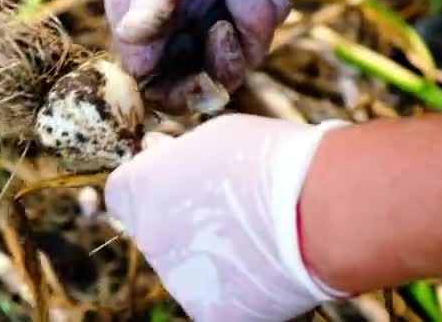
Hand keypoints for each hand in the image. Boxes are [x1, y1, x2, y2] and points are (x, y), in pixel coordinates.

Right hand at [104, 0, 291, 101]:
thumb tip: (132, 35)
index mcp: (147, 27)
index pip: (157, 85)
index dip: (176, 92)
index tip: (195, 79)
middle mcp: (183, 32)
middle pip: (209, 83)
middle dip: (224, 60)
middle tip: (223, 29)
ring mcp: (221, 20)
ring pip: (247, 54)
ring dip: (250, 17)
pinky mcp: (254, 8)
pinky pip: (270, 19)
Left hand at [104, 114, 349, 320]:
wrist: (321, 210)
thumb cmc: (271, 159)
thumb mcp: (213, 138)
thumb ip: (178, 157)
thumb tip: (164, 160)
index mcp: (141, 189)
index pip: (121, 193)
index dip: (147, 187)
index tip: (173, 183)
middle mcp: (149, 237)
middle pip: (154, 231)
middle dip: (179, 222)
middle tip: (226, 213)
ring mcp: (178, 279)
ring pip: (186, 267)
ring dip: (208, 255)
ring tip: (255, 239)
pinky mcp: (212, 313)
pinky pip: (214, 298)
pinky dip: (233, 286)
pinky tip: (262, 266)